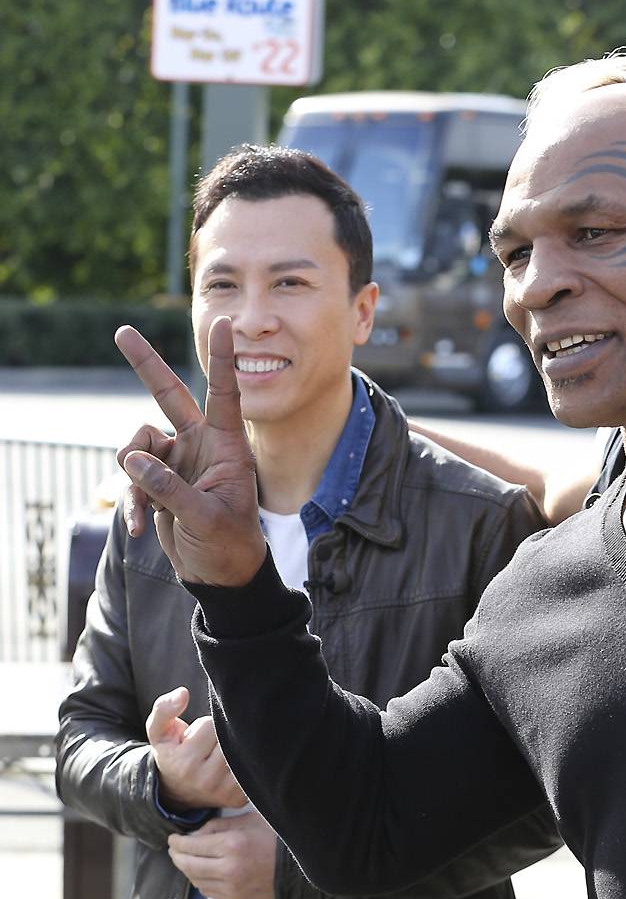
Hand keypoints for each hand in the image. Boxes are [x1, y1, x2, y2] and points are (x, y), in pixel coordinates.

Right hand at [115, 316, 266, 585]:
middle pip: (169, 396)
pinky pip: (132, 477)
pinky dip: (132, 501)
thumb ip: (170, 489)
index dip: (223, 360)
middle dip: (145, 365)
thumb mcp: (205, 519)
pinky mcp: (158, 480)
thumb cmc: (229, 546)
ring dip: (135, 476)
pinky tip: (139, 527)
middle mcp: (200, 445)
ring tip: (147, 509)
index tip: (224, 323)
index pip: (224, 395)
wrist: (220, 575)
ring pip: (138, 444)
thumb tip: (132, 459)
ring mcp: (177, 460)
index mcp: (227, 447)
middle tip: (122, 331)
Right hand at [148, 687, 246, 810]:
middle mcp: (207, 780)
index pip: (210, 726)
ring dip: (235, 746)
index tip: (199, 734)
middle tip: (211, 744)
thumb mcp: (158, 732)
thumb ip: (164, 709)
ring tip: (219, 753)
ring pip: (243, 751)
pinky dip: (245, 760)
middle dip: (223, 734)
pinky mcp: (240, 798)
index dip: (206, 724)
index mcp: (185, 763)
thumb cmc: (171, 753)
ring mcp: (226, 792)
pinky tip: (231, 763)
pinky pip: (253, 767)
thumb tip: (183, 693)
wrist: (178, 791)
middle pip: (230, 738)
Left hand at [167, 808, 276, 898]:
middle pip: (188, 865)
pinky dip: (201, 881)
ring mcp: (232, 888)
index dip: (177, 842)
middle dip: (176, 856)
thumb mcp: (250, 821)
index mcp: (232, 845)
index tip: (173, 839)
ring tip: (188, 860)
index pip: (191, 845)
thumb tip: (196, 835)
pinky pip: (208, 892)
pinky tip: (204, 873)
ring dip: (187, 870)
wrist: (301, 871)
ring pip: (195, 880)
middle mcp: (228, 869)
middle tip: (174, 850)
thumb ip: (219, 826)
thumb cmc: (277, 841)